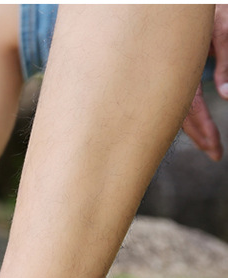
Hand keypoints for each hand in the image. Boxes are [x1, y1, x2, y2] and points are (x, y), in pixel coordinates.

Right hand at [182, 5, 227, 160]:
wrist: (182, 1)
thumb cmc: (204, 7)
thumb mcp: (222, 28)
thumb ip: (224, 60)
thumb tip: (225, 95)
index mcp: (178, 66)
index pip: (189, 108)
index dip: (204, 129)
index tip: (215, 149)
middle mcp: (168, 73)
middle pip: (179, 112)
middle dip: (198, 134)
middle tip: (213, 152)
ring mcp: (166, 71)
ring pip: (174, 105)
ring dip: (191, 125)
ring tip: (205, 141)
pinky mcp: (168, 65)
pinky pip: (175, 94)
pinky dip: (184, 109)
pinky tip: (189, 117)